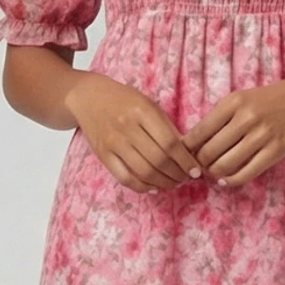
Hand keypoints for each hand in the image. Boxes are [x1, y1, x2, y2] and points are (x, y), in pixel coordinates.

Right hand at [64, 71, 203, 192]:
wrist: (89, 97)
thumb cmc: (124, 100)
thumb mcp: (149, 104)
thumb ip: (167, 127)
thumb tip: (188, 154)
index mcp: (142, 111)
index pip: (170, 143)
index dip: (185, 161)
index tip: (196, 171)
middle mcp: (127, 127)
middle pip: (158, 160)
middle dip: (177, 175)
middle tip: (185, 178)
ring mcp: (113, 143)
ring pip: (143, 172)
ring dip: (163, 183)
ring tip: (173, 183)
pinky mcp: (103, 155)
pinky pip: (125, 178)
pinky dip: (142, 187)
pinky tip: (154, 187)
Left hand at [182, 73, 284, 187]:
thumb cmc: (270, 99)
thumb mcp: (242, 99)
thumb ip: (219, 118)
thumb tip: (192, 144)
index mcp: (232, 102)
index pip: (198, 132)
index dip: (187, 149)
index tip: (184, 156)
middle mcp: (245, 118)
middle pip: (208, 152)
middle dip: (199, 164)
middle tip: (198, 167)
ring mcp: (262, 136)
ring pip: (224, 165)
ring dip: (213, 173)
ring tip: (212, 172)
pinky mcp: (276, 151)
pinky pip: (246, 173)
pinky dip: (231, 181)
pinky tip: (226, 180)